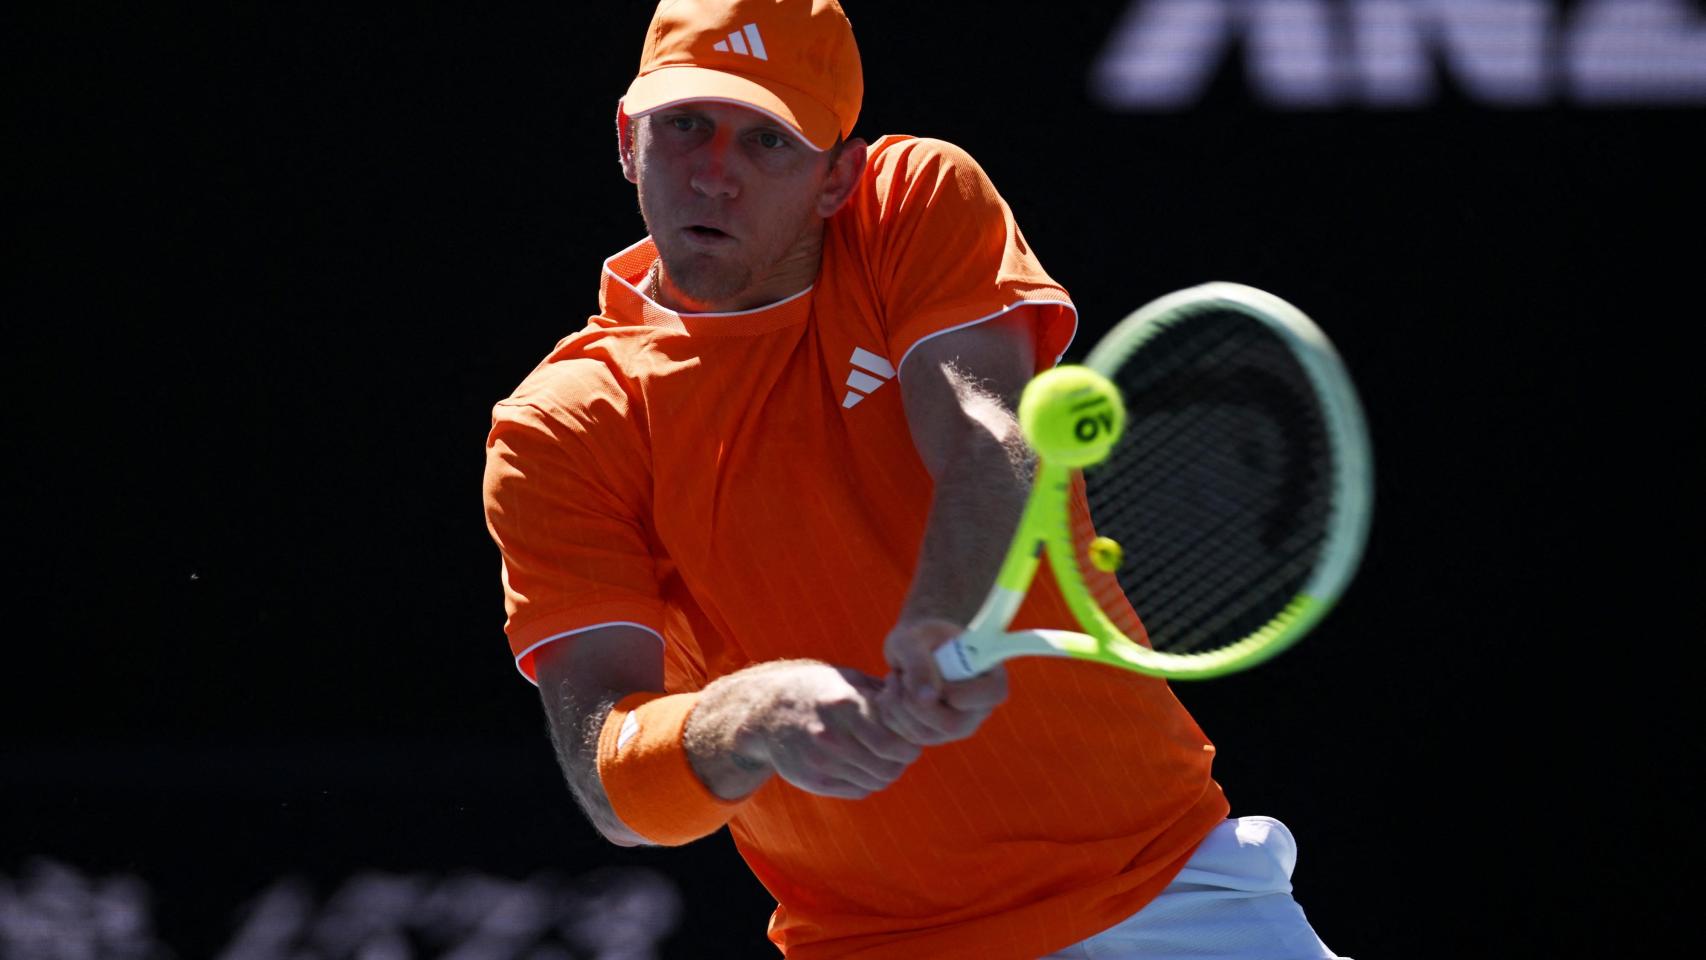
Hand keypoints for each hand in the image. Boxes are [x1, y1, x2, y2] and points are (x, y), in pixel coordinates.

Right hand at [738, 662, 923, 799]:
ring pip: (875, 781)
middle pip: (888, 766)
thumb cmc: (817, 690)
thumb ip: (882, 693)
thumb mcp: (847, 679)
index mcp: (845, 705)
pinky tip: (863, 766)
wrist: (766, 712)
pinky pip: (857, 791)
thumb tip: (919, 703)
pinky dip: (868, 782)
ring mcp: (820, 761)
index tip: (911, 737)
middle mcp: (832, 735)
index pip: (894, 741)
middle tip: (902, 752)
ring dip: (886, 772)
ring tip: (882, 758)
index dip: (911, 743)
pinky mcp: (812, 780)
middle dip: (902, 760)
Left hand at [877, 619, 1009, 746]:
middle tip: (903, 676)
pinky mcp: (935, 735)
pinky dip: (891, 714)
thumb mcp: (914, 639)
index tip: (936, 670)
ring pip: (926, 734)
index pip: (992, 694)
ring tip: (895, 677)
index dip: (960, 689)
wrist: (912, 647)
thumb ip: (920, 663)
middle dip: (918, 703)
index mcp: (990, 676)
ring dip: (898, 705)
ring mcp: (958, 726)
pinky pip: (909, 738)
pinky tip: (892, 692)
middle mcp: (979, 708)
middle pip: (954, 725)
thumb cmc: (920, 637)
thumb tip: (926, 698)